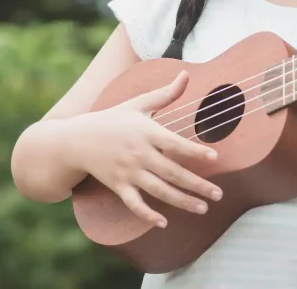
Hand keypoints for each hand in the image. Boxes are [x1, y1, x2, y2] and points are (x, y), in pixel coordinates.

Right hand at [73, 71, 222, 228]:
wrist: (78, 138)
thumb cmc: (113, 118)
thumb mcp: (138, 104)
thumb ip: (165, 93)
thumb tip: (186, 73)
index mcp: (146, 132)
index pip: (175, 143)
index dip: (194, 151)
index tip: (214, 158)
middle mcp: (139, 153)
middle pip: (172, 172)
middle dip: (197, 185)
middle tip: (219, 195)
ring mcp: (128, 171)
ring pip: (159, 191)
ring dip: (181, 201)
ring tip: (202, 208)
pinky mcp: (118, 185)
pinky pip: (134, 203)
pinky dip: (147, 214)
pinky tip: (163, 222)